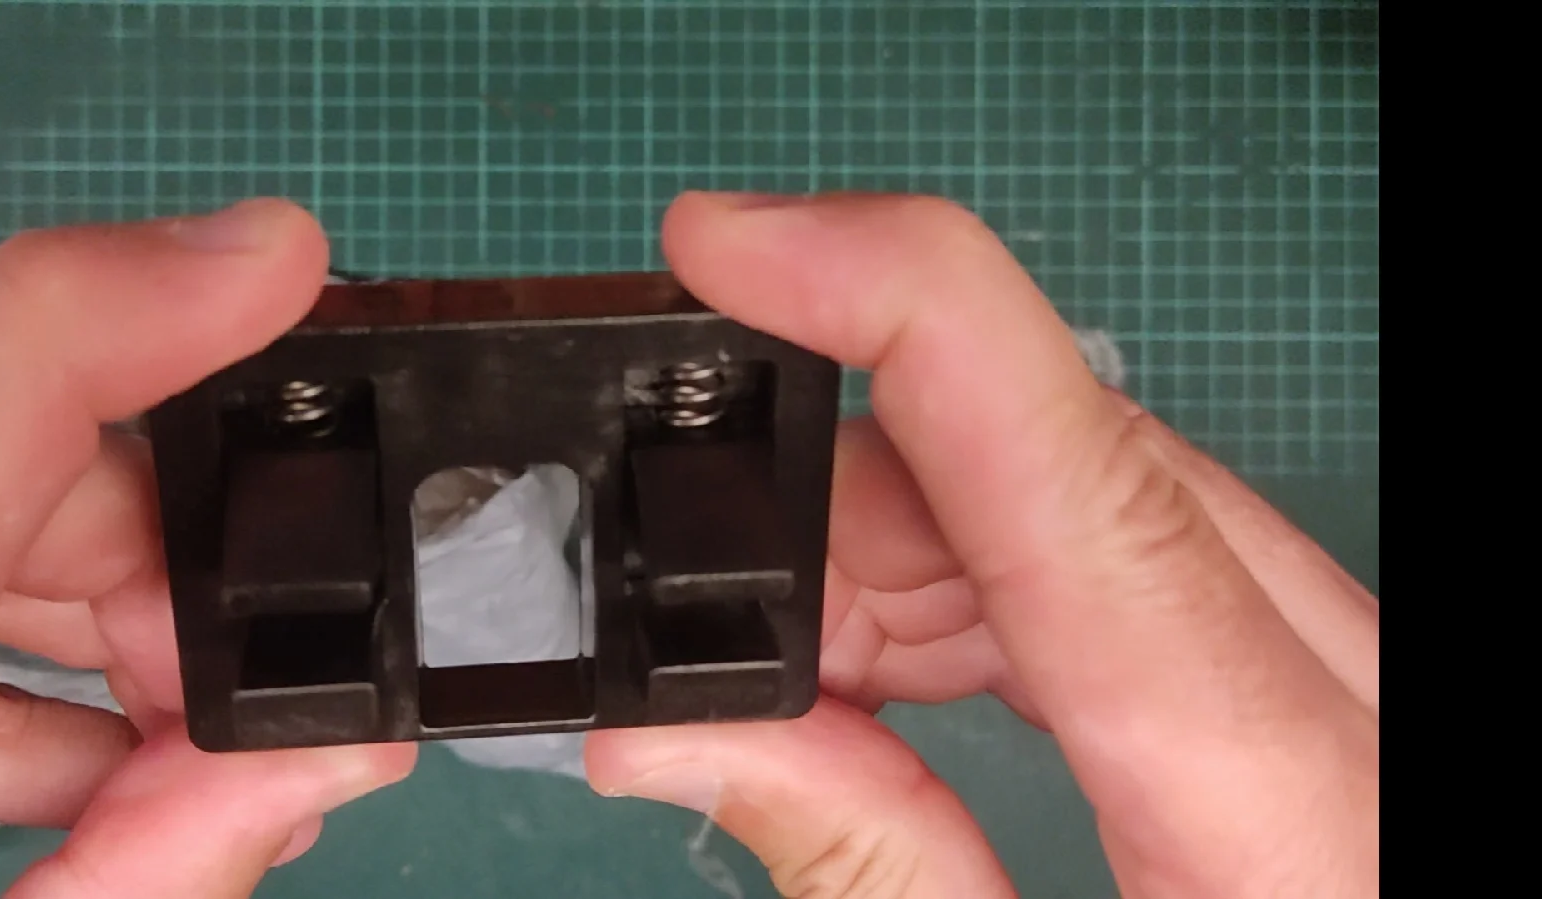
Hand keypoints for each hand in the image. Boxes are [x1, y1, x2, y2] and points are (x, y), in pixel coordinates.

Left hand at [0, 199, 416, 897]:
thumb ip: (120, 883)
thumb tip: (314, 763)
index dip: (131, 302)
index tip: (280, 261)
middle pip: (7, 470)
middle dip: (177, 571)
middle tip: (263, 734)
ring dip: (113, 628)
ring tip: (201, 777)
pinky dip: (16, 671)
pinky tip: (96, 770)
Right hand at [583, 192, 1378, 897]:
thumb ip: (866, 869)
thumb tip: (672, 721)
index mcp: (1300, 823)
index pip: (1103, 496)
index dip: (913, 317)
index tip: (734, 242)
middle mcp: (1361, 717)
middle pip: (1083, 482)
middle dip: (846, 502)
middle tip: (681, 594)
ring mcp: (1351, 694)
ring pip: (1099, 508)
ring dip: (901, 558)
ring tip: (769, 673)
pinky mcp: (1319, 696)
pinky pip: (1133, 575)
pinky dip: (979, 600)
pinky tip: (873, 671)